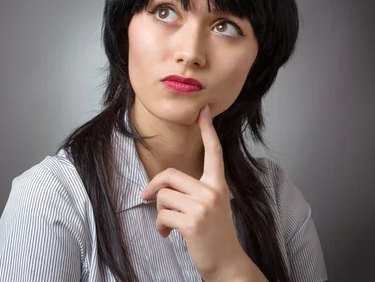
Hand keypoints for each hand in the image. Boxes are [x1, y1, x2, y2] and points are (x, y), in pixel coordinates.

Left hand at [139, 105, 245, 280]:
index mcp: (218, 185)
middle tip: (148, 197)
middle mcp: (213, 191)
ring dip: (159, 212)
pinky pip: (162, 214)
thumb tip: (160, 188)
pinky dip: (160, 226)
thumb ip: (193, 192)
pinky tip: (168, 234)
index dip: (208, 131)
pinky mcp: (193, 222)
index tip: (204, 110)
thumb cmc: (214, 234)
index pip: (213, 152)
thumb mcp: (210, 206)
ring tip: (168, 225)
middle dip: (154, 187)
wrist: (226, 264)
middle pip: (170, 175)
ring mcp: (204, 206)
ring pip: (163, 196)